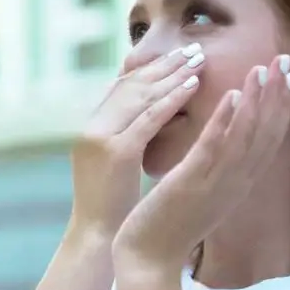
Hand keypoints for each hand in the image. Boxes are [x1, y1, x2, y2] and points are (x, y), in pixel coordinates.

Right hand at [70, 44, 205, 237]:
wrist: (95, 240)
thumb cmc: (111, 207)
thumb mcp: (117, 164)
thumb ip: (130, 137)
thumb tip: (157, 117)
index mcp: (91, 128)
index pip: (122, 88)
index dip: (151, 71)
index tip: (178, 58)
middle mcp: (92, 127)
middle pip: (130, 85)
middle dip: (164, 66)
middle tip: (194, 49)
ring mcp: (102, 138)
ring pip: (140, 95)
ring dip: (171, 74)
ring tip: (198, 60)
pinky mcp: (116, 152)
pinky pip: (149, 118)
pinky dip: (171, 99)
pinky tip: (193, 86)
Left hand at [113, 54, 289, 270]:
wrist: (149, 260)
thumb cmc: (171, 225)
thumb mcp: (202, 193)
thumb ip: (217, 171)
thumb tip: (226, 144)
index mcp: (237, 184)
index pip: (268, 140)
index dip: (281, 108)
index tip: (289, 77)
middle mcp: (234, 184)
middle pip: (266, 135)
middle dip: (278, 96)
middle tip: (287, 61)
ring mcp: (215, 184)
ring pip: (245, 137)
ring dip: (257, 101)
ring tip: (263, 68)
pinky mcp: (191, 184)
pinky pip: (213, 149)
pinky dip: (226, 122)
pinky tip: (233, 95)